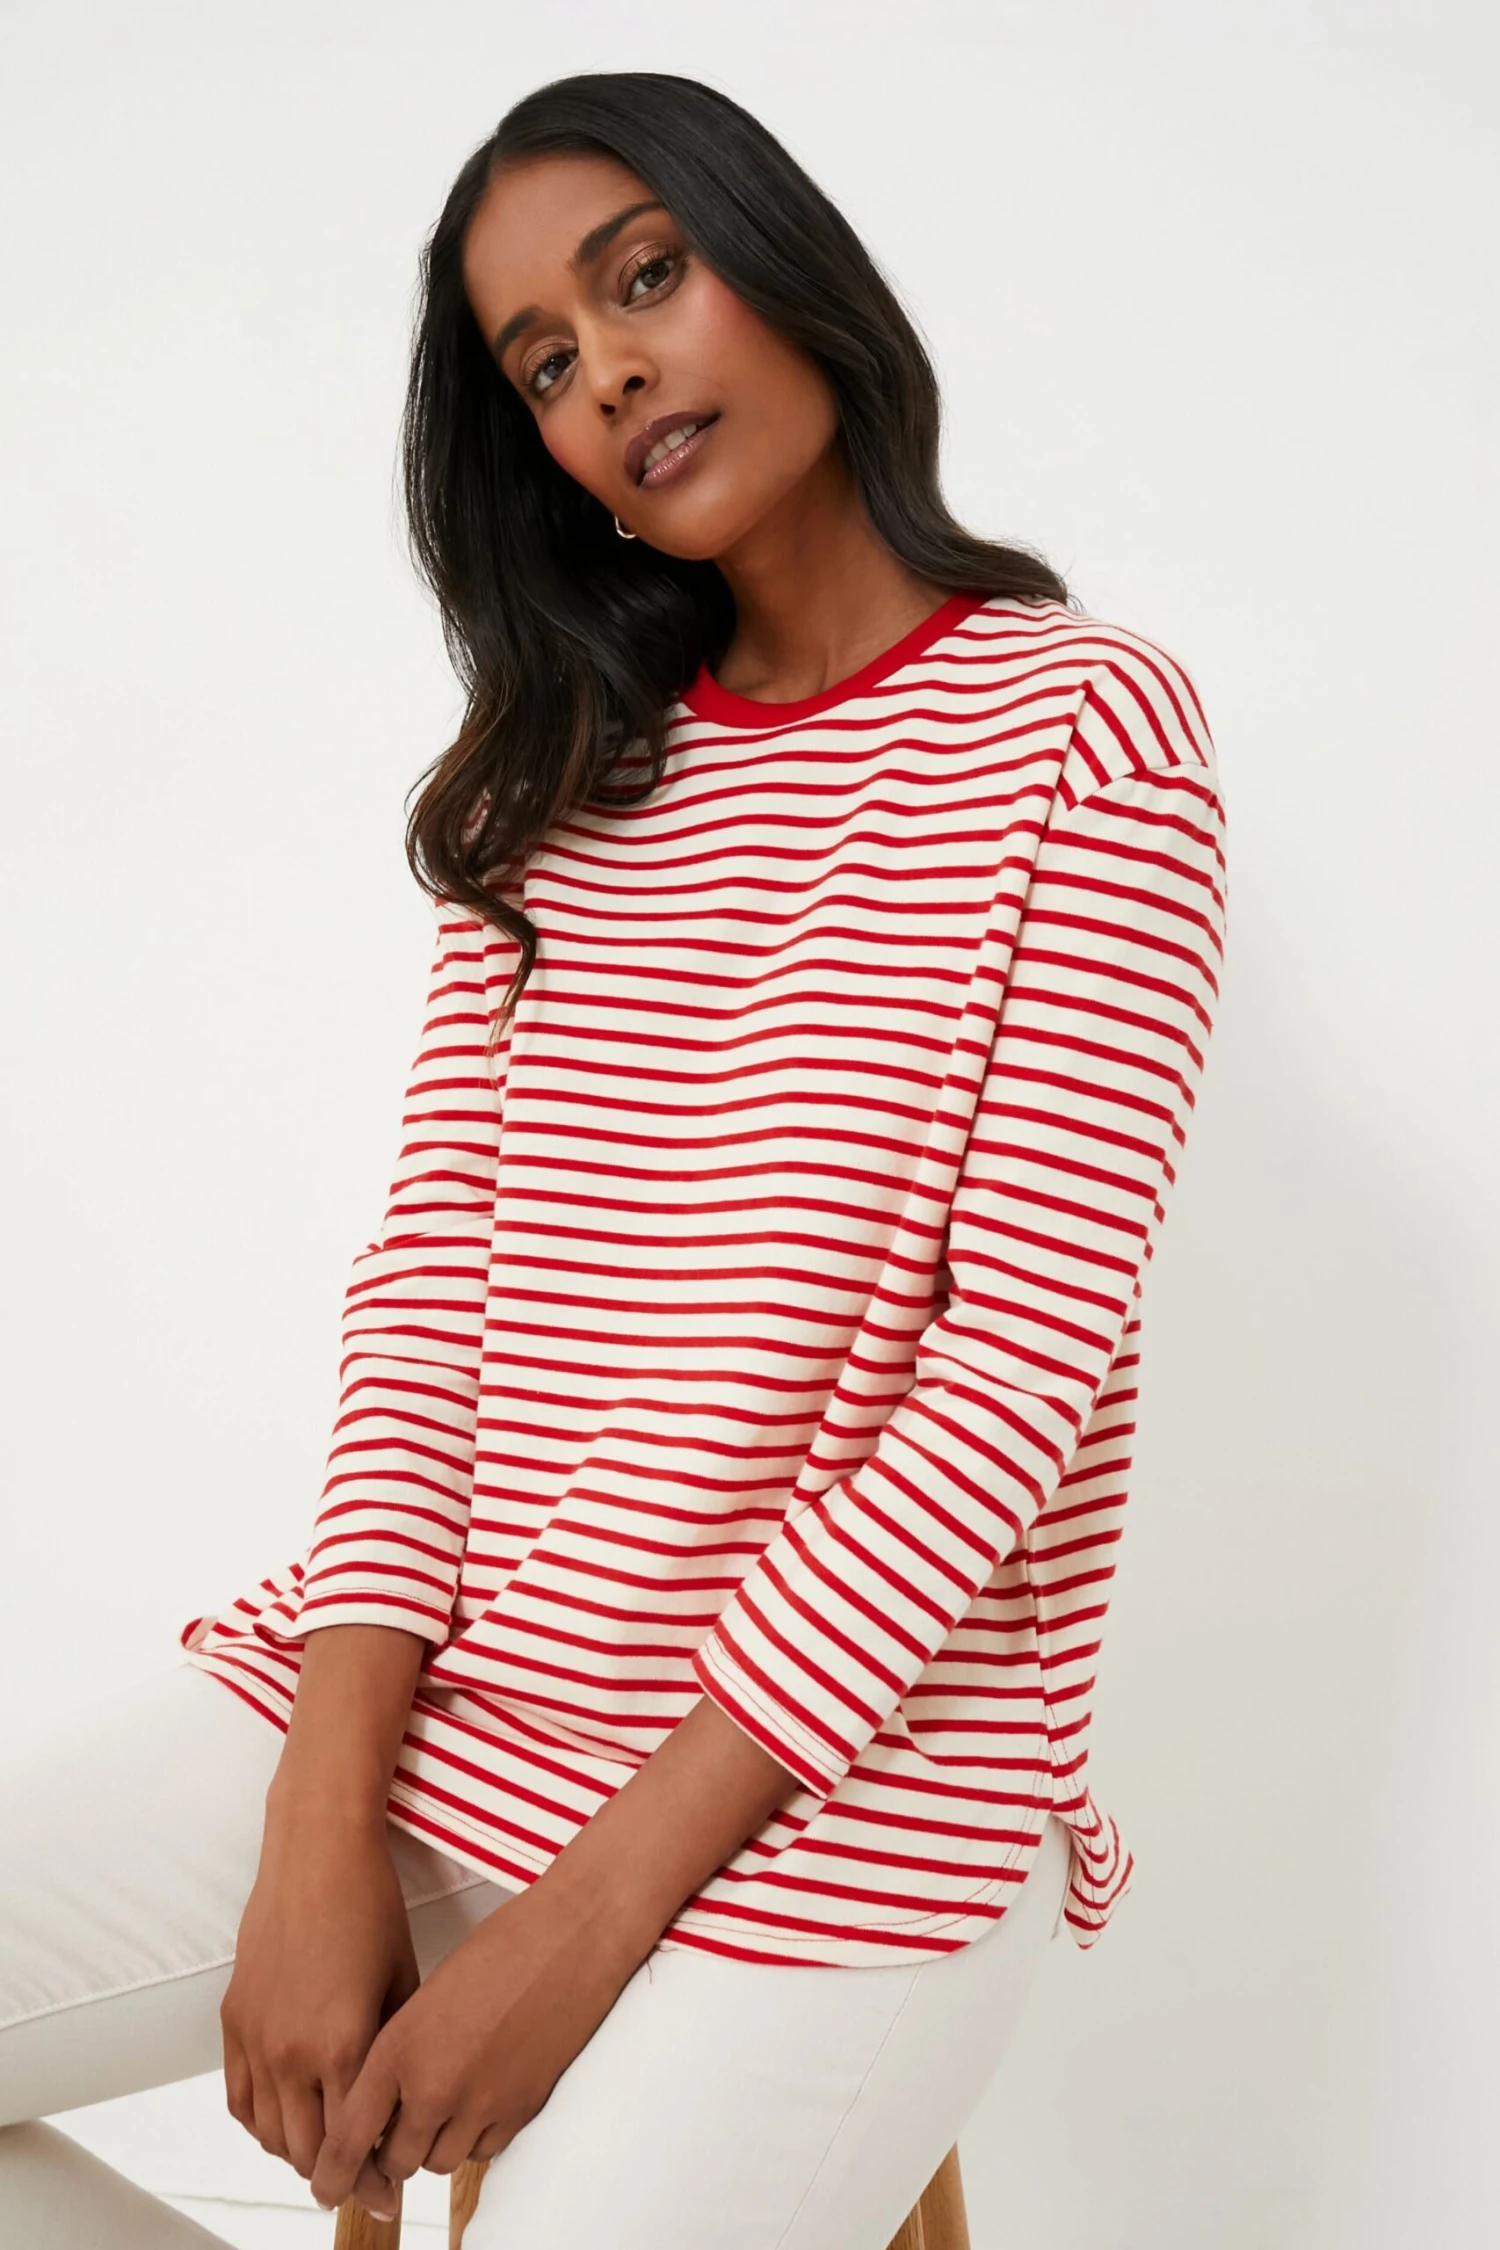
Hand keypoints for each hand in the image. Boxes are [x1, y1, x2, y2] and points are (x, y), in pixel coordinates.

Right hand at [221, 1813, 419, 2184]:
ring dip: (299, 2153)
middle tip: (365, 2181)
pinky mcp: (233, 2020)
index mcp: (341, 2045)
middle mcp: (290, 2052)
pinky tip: (289, 2120)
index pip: (354, 2142)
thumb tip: (406, 2104)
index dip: (375, 2177)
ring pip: (269, 2136)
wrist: (316, 1852)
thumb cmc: (370, 1906)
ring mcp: (255, 2038)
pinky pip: (240, 2100)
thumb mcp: (405, 1981)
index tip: (391, 2194)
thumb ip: (399, 2053)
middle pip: (307, 2153)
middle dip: (339, 2176)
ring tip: (331, 2150)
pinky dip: (262, 2124)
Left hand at [308, 1865, 641, 2218]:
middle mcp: (434, 2087)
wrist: (569, 1939)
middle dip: (392, 2151)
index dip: (332, 2174)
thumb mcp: (426, 1993)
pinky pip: (483, 2151)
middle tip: (398, 2125)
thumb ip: (400, 2049)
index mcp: (399, 2049)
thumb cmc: (502, 1946)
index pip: (348, 2139)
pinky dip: (475, 2136)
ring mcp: (480, 2104)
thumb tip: (385, 2095)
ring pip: (440, 2162)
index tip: (325, 2186)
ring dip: (435, 2144)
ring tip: (445, 2101)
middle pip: (395, 2162)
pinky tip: (480, 2096)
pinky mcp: (521, 2110)